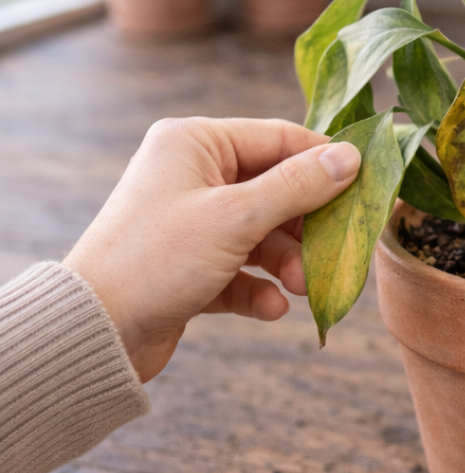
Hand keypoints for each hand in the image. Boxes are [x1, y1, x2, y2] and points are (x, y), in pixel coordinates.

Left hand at [64, 117, 359, 382]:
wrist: (91, 333)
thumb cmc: (158, 259)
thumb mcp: (236, 217)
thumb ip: (298, 186)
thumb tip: (351, 156)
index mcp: (195, 143)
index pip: (279, 138)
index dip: (324, 162)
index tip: (365, 186)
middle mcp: (192, 174)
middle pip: (275, 188)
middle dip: (306, 225)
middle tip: (334, 250)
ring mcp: (190, 220)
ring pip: (261, 231)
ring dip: (287, 261)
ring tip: (303, 287)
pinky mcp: (189, 264)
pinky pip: (239, 267)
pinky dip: (258, 286)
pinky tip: (271, 308)